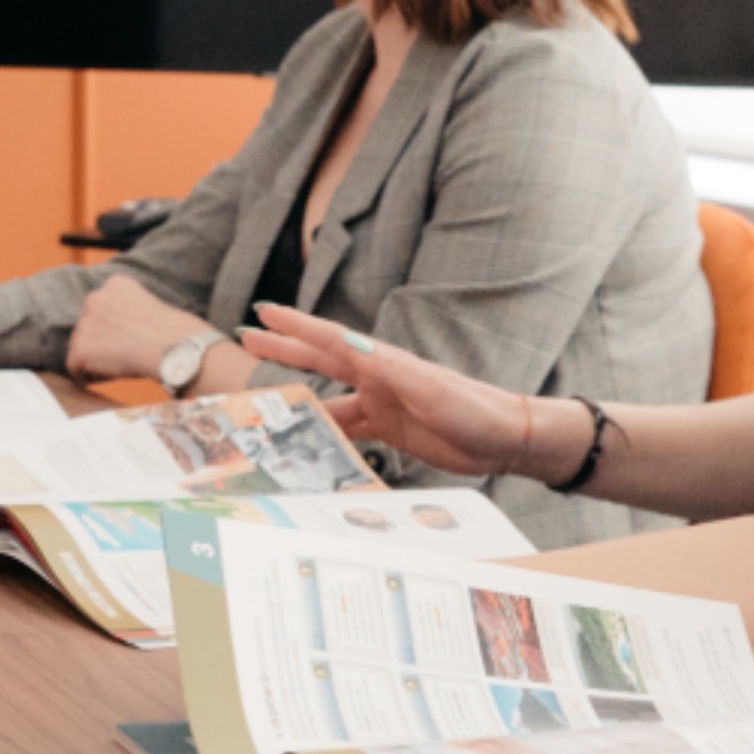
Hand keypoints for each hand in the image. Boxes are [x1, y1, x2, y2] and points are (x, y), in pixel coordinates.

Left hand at [64, 272, 217, 382]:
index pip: (103, 309)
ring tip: (127, 363)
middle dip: (103, 343)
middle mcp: (95, 298)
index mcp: (116, 284)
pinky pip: (77, 370)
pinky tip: (117, 374)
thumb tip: (122, 334)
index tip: (137, 338)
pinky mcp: (80, 350)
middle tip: (130, 354)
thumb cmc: (179, 335)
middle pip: (89, 327)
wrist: (177, 349)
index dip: (118, 329)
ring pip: (82, 348)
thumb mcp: (153, 307)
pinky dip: (93, 377)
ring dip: (99, 360)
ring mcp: (85, 323)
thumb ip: (129, 313)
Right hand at [237, 305, 556, 476]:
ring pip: (330, 398)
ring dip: (300, 397)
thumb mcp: (430, 388)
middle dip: (284, 349)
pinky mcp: (393, 429)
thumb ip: (389, 368)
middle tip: (246, 336)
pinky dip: (328, 433)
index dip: (294, 326)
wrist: (507, 438)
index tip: (262, 312)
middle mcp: (378, 378)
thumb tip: (347, 344)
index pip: (329, 339)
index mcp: (382, 362)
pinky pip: (350, 429)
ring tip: (267, 399)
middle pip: (321, 360)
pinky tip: (310, 442)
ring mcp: (384, 403)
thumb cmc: (473, 409)